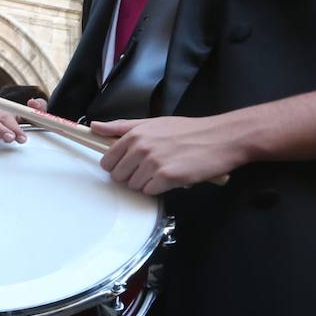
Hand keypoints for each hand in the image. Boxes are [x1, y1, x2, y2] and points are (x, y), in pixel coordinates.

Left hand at [92, 115, 243, 194]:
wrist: (222, 138)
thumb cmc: (187, 131)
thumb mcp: (152, 123)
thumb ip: (120, 127)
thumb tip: (93, 126)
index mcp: (134, 134)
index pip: (107, 161)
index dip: (118, 166)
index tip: (131, 164)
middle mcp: (141, 147)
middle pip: (118, 176)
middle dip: (132, 176)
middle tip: (151, 168)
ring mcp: (153, 162)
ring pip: (133, 186)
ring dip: (147, 183)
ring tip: (164, 170)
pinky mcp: (167, 177)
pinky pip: (149, 192)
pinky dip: (159, 188)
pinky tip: (172, 177)